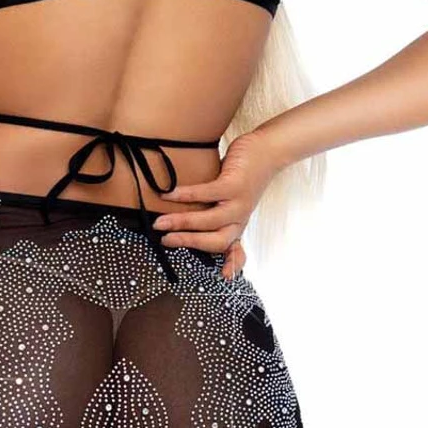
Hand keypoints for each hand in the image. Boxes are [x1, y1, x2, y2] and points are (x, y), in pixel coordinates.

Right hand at [154, 129, 278, 279]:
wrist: (267, 150)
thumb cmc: (244, 173)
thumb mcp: (232, 197)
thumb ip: (214, 208)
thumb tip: (181, 213)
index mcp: (237, 223)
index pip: (233, 249)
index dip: (231, 264)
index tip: (224, 277)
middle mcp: (239, 217)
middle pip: (215, 241)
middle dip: (188, 242)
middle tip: (164, 240)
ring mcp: (239, 202)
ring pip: (210, 221)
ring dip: (182, 223)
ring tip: (160, 222)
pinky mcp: (235, 185)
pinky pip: (207, 194)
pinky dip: (187, 196)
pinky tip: (171, 195)